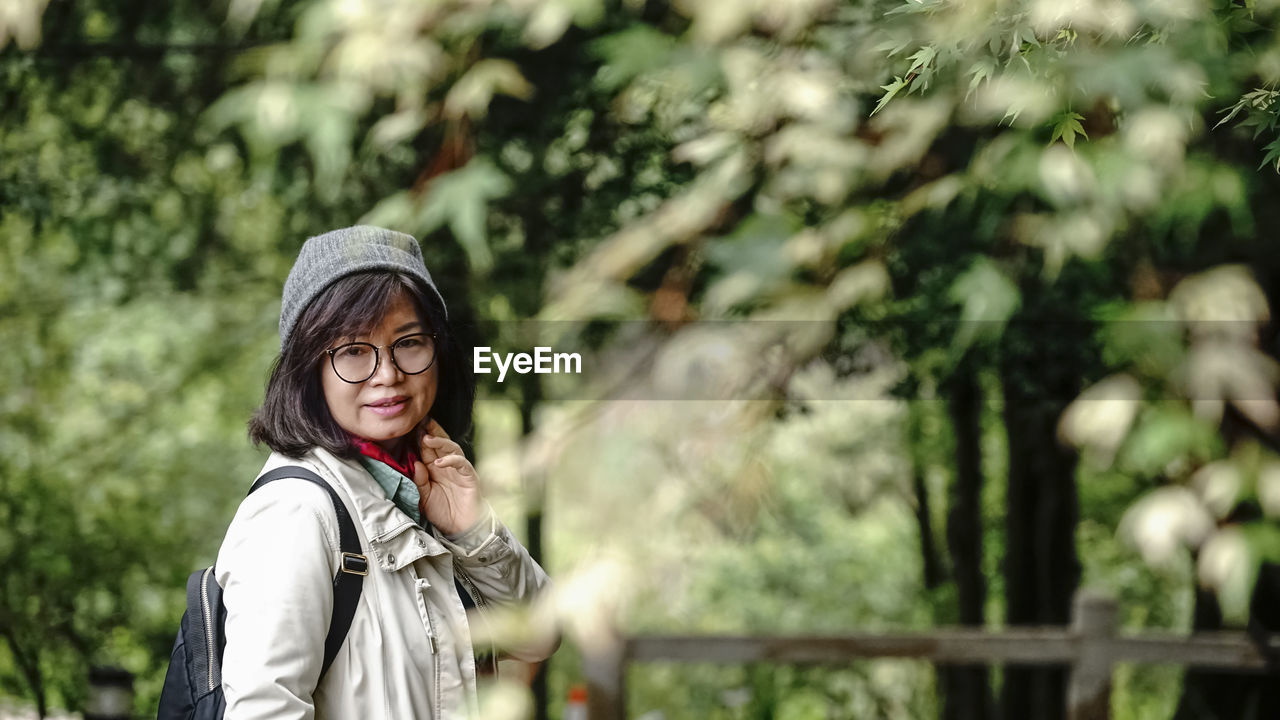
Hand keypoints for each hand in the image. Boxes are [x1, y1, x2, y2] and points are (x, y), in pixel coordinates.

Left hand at [412, 418, 482, 535]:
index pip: (427, 449)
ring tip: (427, 438)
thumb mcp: (425, 497)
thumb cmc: (443, 513)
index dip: (420, 439)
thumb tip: (416, 463)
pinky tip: (439, 462)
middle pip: (440, 444)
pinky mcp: (469, 476)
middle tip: (421, 423)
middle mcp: (447, 466)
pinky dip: (451, 460)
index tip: (410, 428)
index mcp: (435, 469)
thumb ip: (420, 481)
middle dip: (431, 432)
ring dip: (440, 442)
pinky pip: (461, 463)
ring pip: (452, 448)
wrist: (461, 528)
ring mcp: (459, 470)